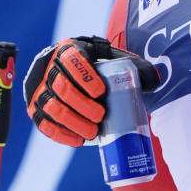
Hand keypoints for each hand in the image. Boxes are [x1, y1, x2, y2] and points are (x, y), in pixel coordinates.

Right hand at [23, 36, 158, 146]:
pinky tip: (78, 140)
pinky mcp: (35, 109)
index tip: (101, 91)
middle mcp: (48, 67)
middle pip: (61, 87)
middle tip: (100, 115)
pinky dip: (61, 134)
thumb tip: (155, 79)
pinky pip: (43, 123)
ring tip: (93, 132)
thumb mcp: (113, 58)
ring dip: (73, 122)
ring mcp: (38, 89)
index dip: (85, 76)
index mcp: (68, 50)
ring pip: (51, 107)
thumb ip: (134, 66)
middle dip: (81, 104)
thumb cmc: (98, 65)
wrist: (74, 71)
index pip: (71, 60)